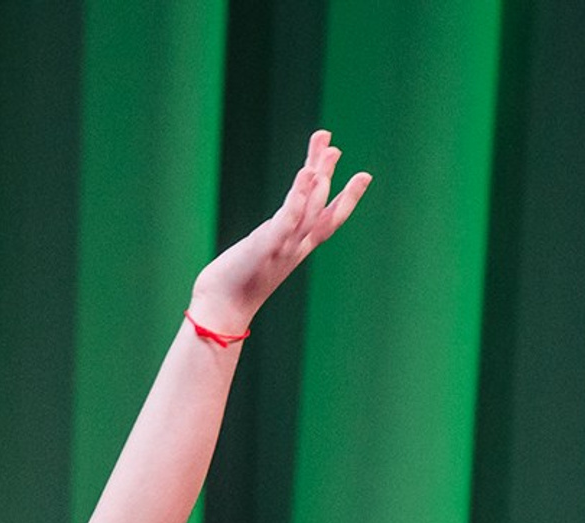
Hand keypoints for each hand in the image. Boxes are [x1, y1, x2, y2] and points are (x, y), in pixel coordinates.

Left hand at [191, 129, 370, 333]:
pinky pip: (287, 220)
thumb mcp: (259, 256)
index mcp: (296, 249)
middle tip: (334, 148)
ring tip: (327, 149)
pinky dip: (298, 197)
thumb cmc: (234, 285)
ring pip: (311, 209)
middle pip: (320, 207)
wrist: (219, 311)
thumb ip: (270, 240)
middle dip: (328, 176)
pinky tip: (305, 174)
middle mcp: (295, 248)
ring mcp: (283, 248)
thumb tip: (273, 229)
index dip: (348, 199)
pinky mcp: (266, 248)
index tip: (365, 176)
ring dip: (319, 178)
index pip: (328, 221)